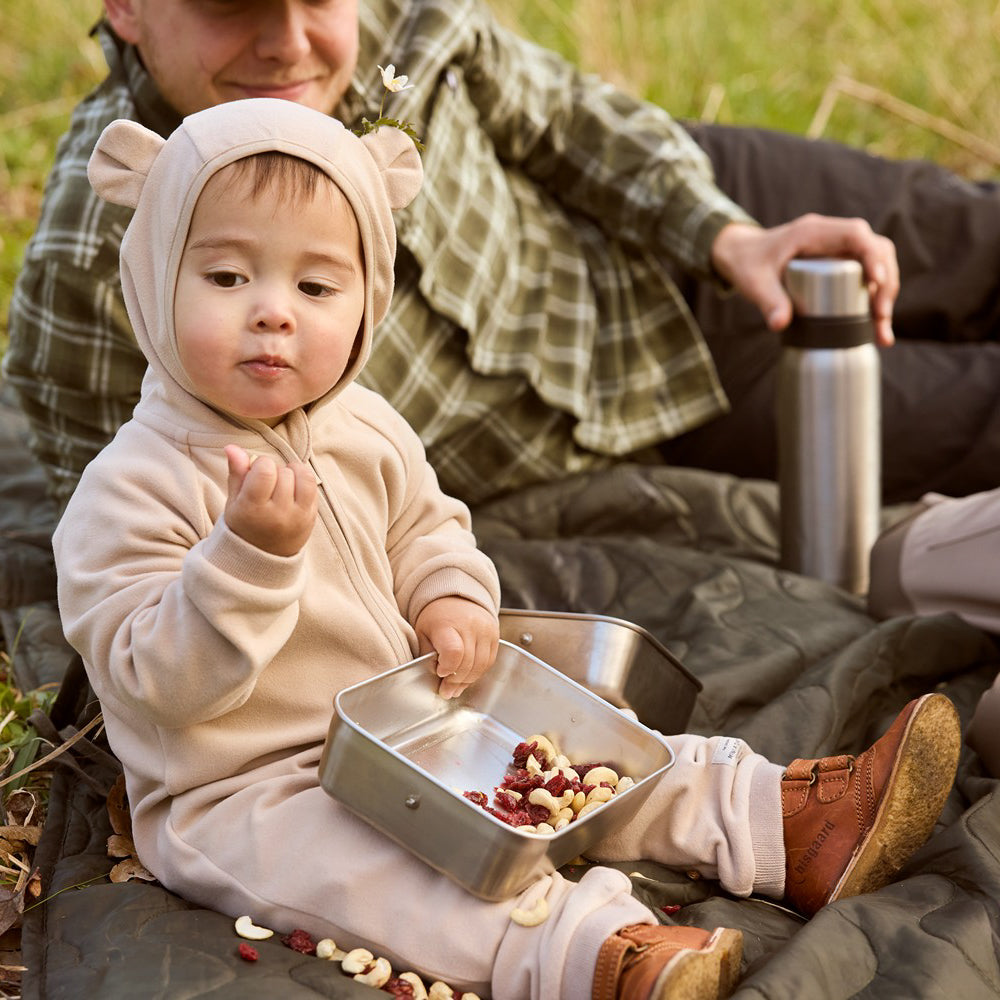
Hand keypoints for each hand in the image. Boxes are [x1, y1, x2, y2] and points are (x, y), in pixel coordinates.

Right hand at [223, 444, 316, 556]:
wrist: (263, 556)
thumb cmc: (245, 524)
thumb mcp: (234, 501)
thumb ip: (236, 473)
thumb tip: (232, 447)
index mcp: (253, 510)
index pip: (266, 471)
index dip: (261, 464)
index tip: (256, 472)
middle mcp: (278, 515)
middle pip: (284, 473)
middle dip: (275, 470)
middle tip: (267, 483)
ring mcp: (297, 517)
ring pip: (302, 476)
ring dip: (293, 472)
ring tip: (282, 481)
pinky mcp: (311, 517)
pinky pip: (313, 486)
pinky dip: (304, 478)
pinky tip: (293, 486)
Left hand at [414, 596, 499, 698]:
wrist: (457, 598)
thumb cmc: (436, 617)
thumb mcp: (422, 633)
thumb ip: (427, 655)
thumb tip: (437, 678)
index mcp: (448, 623)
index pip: (454, 652)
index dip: (448, 668)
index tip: (440, 673)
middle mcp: (470, 625)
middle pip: (468, 663)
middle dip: (456, 681)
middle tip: (446, 691)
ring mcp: (485, 630)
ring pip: (481, 665)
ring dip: (468, 681)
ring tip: (456, 688)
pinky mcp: (495, 635)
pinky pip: (489, 661)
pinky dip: (478, 672)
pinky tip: (467, 676)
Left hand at [711, 215, 898, 346]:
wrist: (742, 255)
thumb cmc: (747, 263)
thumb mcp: (753, 282)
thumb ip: (767, 300)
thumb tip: (780, 325)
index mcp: (814, 232)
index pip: (856, 235)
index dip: (872, 256)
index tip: (876, 283)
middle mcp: (833, 236)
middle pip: (876, 250)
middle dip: (885, 283)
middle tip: (880, 318)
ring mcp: (839, 249)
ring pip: (877, 264)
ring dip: (885, 295)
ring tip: (881, 331)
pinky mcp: (840, 263)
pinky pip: (867, 275)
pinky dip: (875, 299)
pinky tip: (876, 327)